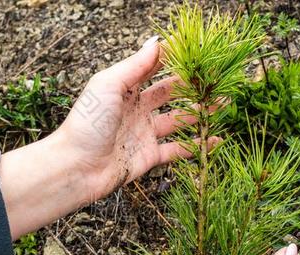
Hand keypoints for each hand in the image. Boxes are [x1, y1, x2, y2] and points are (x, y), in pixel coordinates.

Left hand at [0, 37, 211, 238]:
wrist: (76, 167)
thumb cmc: (87, 122)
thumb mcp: (109, 85)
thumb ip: (134, 65)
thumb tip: (156, 41)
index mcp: (125, 89)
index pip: (154, 68)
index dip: (174, 60)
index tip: (197, 53)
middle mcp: (136, 109)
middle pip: (170, 94)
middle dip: (193, 87)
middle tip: (216, 80)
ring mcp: (144, 133)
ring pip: (178, 120)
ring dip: (200, 113)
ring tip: (223, 105)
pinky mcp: (149, 156)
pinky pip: (178, 149)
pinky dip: (197, 145)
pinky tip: (216, 139)